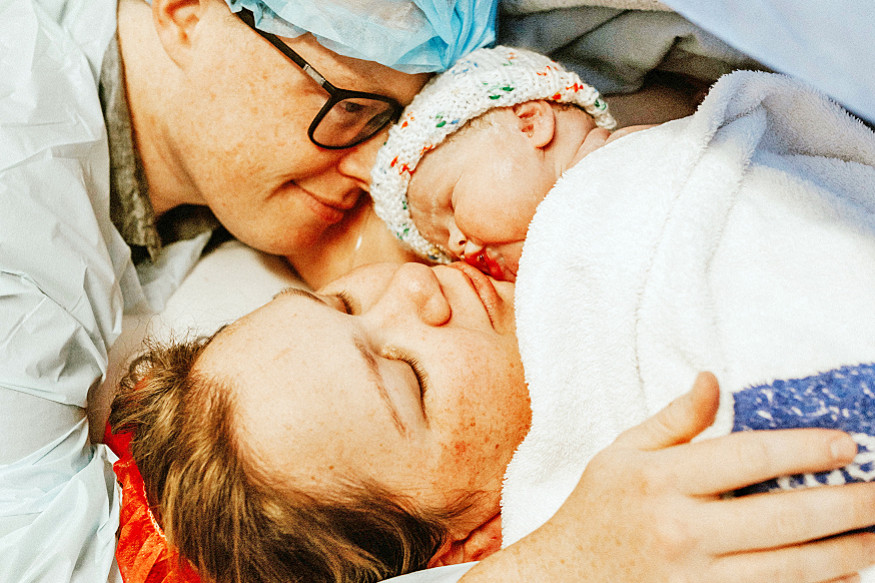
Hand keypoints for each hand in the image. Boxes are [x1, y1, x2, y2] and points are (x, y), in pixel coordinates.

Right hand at [463, 373, 874, 582]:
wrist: (562, 579)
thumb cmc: (596, 510)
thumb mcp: (621, 454)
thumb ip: (673, 420)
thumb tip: (713, 380)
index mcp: (659, 480)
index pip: (746, 457)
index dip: (804, 449)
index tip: (846, 445)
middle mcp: (681, 530)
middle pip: (782, 517)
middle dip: (846, 504)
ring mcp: (695, 577)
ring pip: (789, 568)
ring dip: (844, 552)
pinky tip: (842, 574)